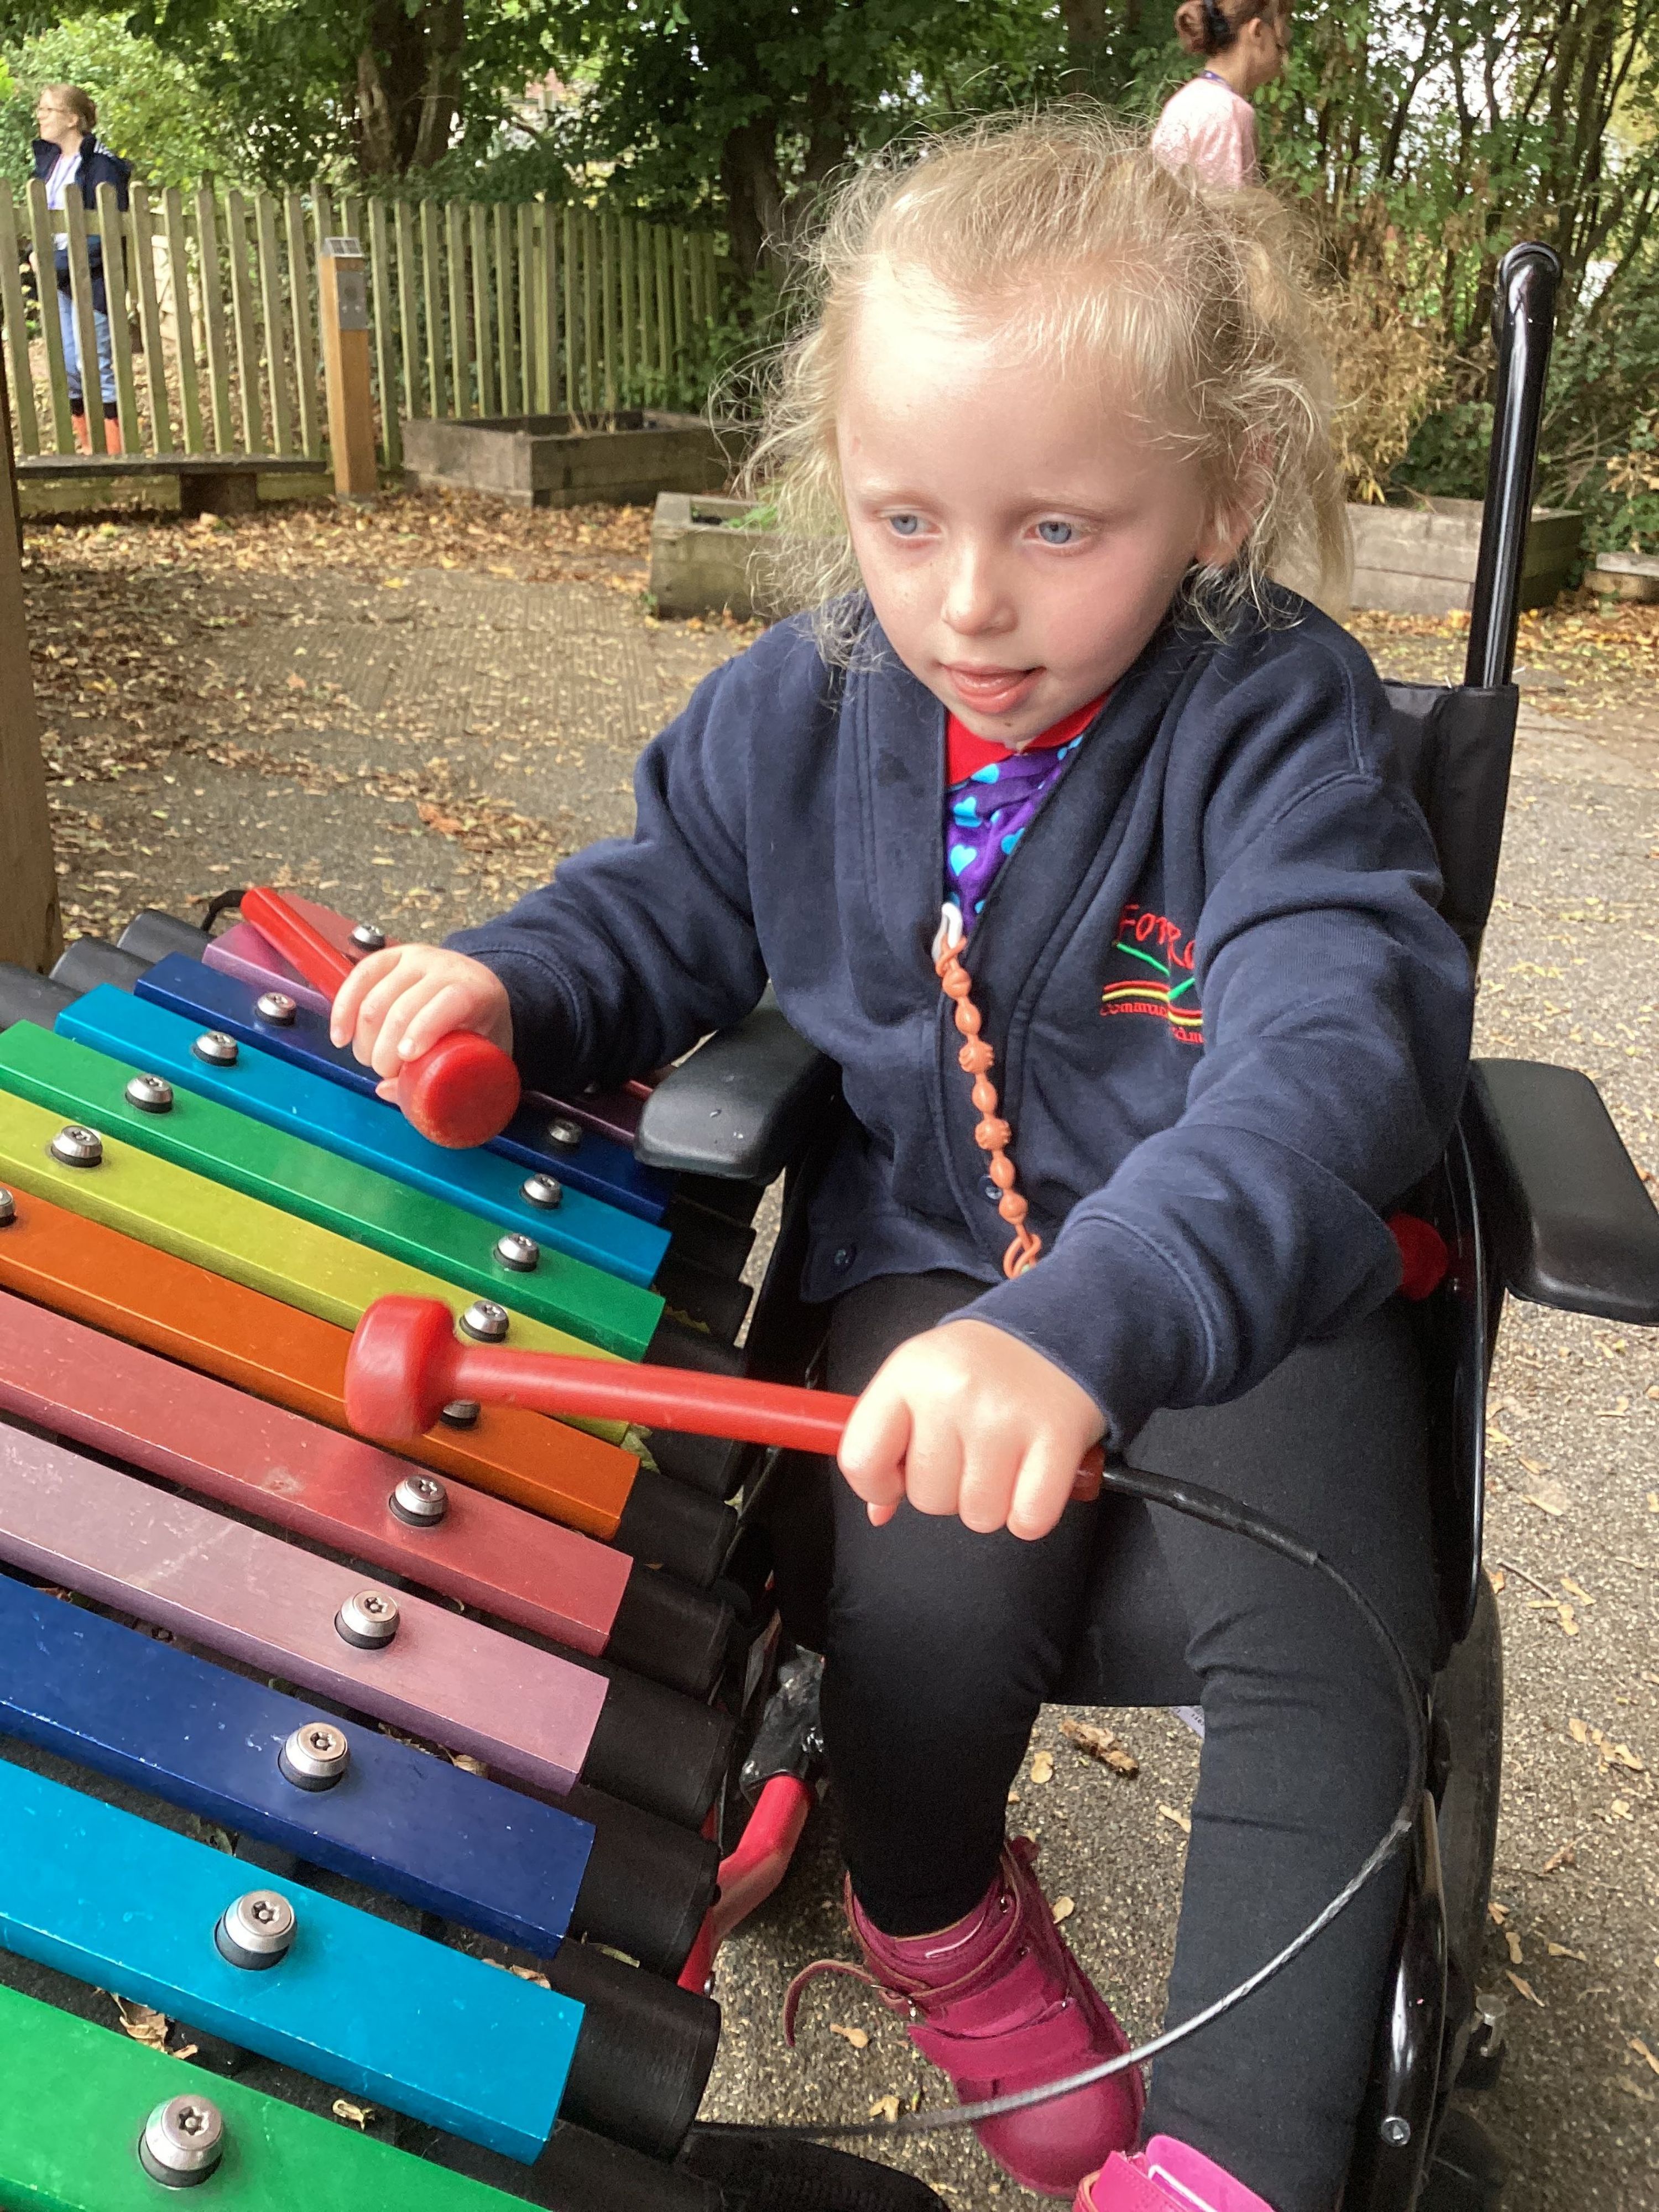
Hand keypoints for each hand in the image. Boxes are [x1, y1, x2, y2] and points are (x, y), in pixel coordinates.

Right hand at [330, 943, 512, 1101]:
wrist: (477, 988)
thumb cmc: (480, 1027)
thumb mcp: (480, 1056)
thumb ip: (446, 1080)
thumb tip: (387, 1090)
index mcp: (477, 991)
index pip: (450, 1003)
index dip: (424, 1029)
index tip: (407, 1057)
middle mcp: (446, 968)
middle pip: (403, 1007)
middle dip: (386, 1050)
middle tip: (387, 1073)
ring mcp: (416, 958)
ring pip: (375, 997)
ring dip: (364, 1038)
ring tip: (370, 1060)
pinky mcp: (390, 956)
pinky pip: (359, 977)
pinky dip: (343, 1009)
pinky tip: (341, 1036)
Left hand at [837, 1319, 1105, 1542]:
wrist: (1058, 1329)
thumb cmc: (981, 1365)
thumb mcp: (921, 1379)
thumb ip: (888, 1439)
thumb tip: (877, 1510)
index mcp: (909, 1374)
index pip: (861, 1459)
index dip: (876, 1484)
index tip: (898, 1477)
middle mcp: (953, 1392)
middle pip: (927, 1498)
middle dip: (947, 1489)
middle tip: (970, 1451)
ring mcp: (1005, 1416)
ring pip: (979, 1515)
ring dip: (991, 1501)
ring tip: (1002, 1458)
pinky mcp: (1057, 1437)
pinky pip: (1027, 1520)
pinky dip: (1030, 1512)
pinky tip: (1031, 1476)